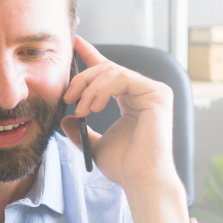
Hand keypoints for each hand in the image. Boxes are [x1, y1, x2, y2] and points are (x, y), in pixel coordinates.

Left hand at [62, 35, 190, 222]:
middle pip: (106, 68)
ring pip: (112, 71)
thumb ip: (80, 131)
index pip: (108, 71)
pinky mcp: (157, 93)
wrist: (139, 179)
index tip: (74, 43)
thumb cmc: (123, 166)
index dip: (90, 55)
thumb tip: (65, 119)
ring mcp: (152, 91)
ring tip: (80, 109)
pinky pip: (122, 78)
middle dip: (82, 79)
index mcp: (130, 99)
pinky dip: (103, 89)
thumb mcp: (94, 145)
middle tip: (67, 96)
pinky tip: (94, 107)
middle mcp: (143, 91)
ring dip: (89, 88)